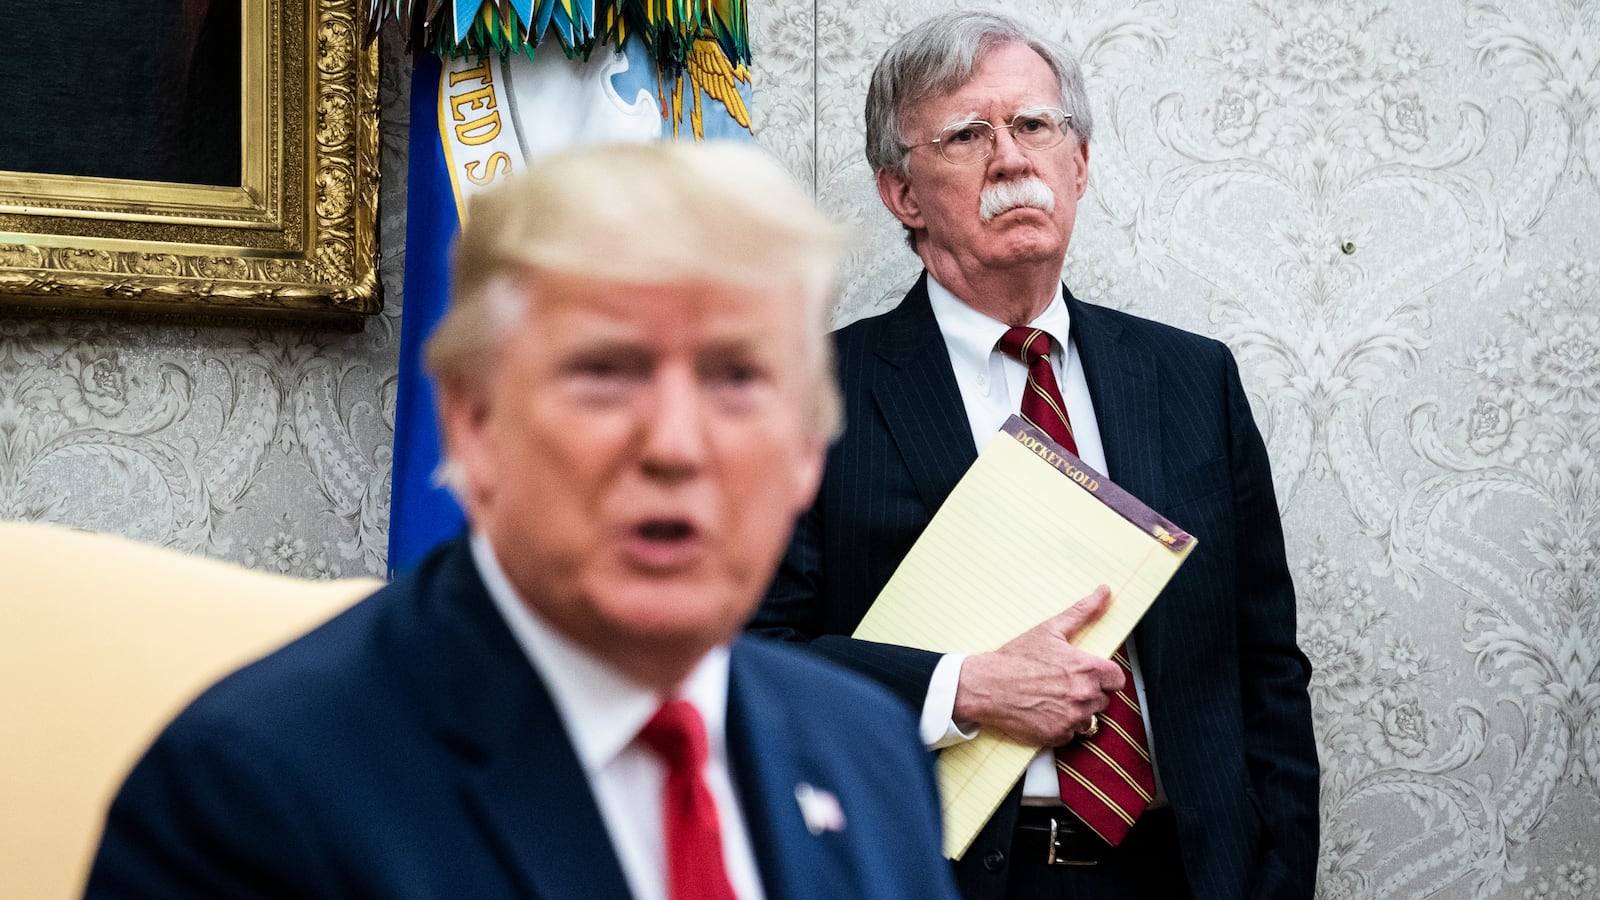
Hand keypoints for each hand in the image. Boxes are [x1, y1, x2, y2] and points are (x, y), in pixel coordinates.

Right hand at [951, 585, 1124, 746]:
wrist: (986, 686)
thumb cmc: (1016, 658)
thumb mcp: (1050, 629)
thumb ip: (1083, 611)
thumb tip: (1105, 591)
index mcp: (1087, 668)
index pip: (1117, 680)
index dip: (1104, 676)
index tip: (1090, 675)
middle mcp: (1084, 695)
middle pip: (1103, 700)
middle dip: (1088, 693)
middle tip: (1063, 685)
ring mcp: (1071, 718)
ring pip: (1089, 718)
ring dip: (1077, 711)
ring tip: (1053, 699)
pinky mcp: (1058, 736)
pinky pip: (1070, 734)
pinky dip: (1060, 726)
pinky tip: (1044, 712)